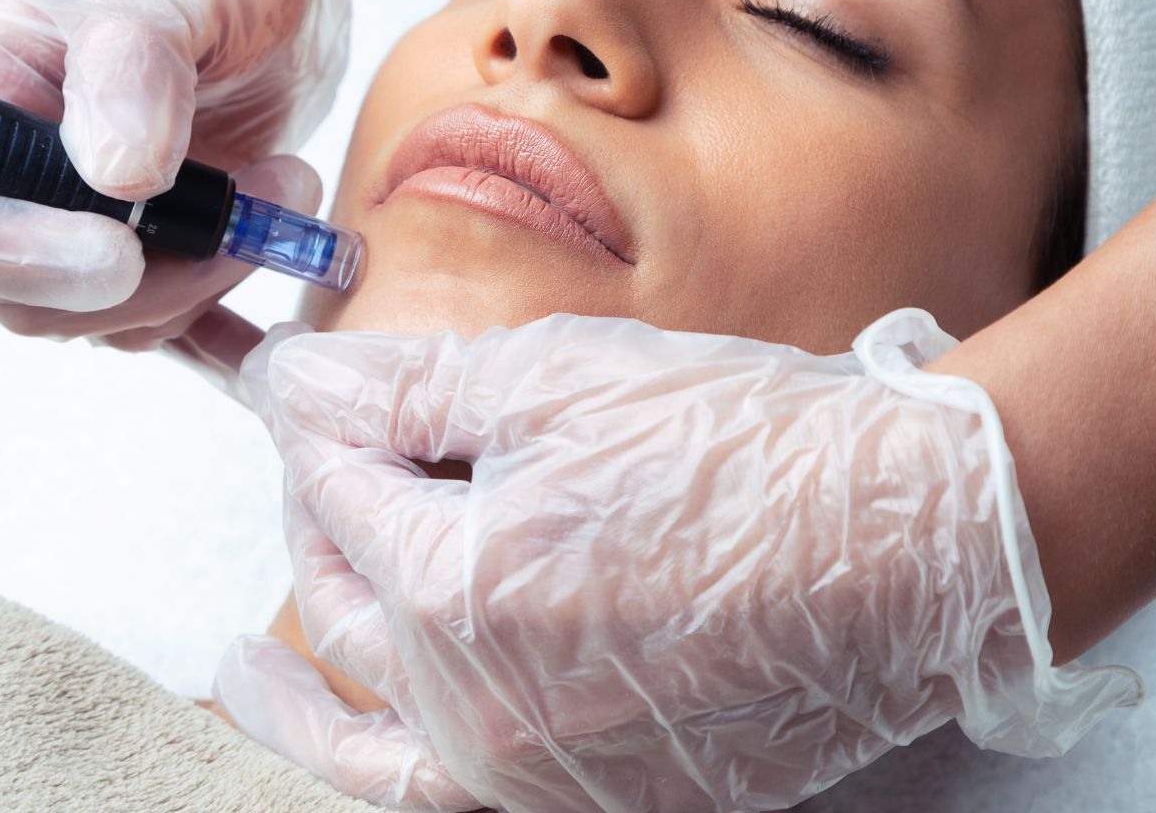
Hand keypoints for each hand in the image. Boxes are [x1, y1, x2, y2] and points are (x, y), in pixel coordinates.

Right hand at [0, 0, 347, 344]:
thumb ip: (132, 67)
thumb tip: (114, 175)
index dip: (1, 257)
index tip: (118, 249)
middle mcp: (8, 176)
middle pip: (21, 298)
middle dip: (142, 279)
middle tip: (243, 212)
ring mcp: (75, 224)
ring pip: (105, 320)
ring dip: (205, 277)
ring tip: (283, 185)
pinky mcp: (145, 257)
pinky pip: (164, 327)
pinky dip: (225, 313)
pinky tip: (277, 257)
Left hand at [215, 310, 1141, 810]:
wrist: (910, 544)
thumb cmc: (754, 454)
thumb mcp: (558, 382)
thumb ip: (404, 391)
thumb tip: (297, 383)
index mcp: (458, 592)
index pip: (337, 488)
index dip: (316, 420)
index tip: (303, 383)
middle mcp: (480, 707)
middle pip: (346, 596)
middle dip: (317, 511)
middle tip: (321, 455)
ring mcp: (538, 770)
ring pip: (377, 717)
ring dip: (315, 667)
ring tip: (246, 671)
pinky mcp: (595, 796)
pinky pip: (448, 793)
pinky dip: (381, 763)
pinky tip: (347, 738)